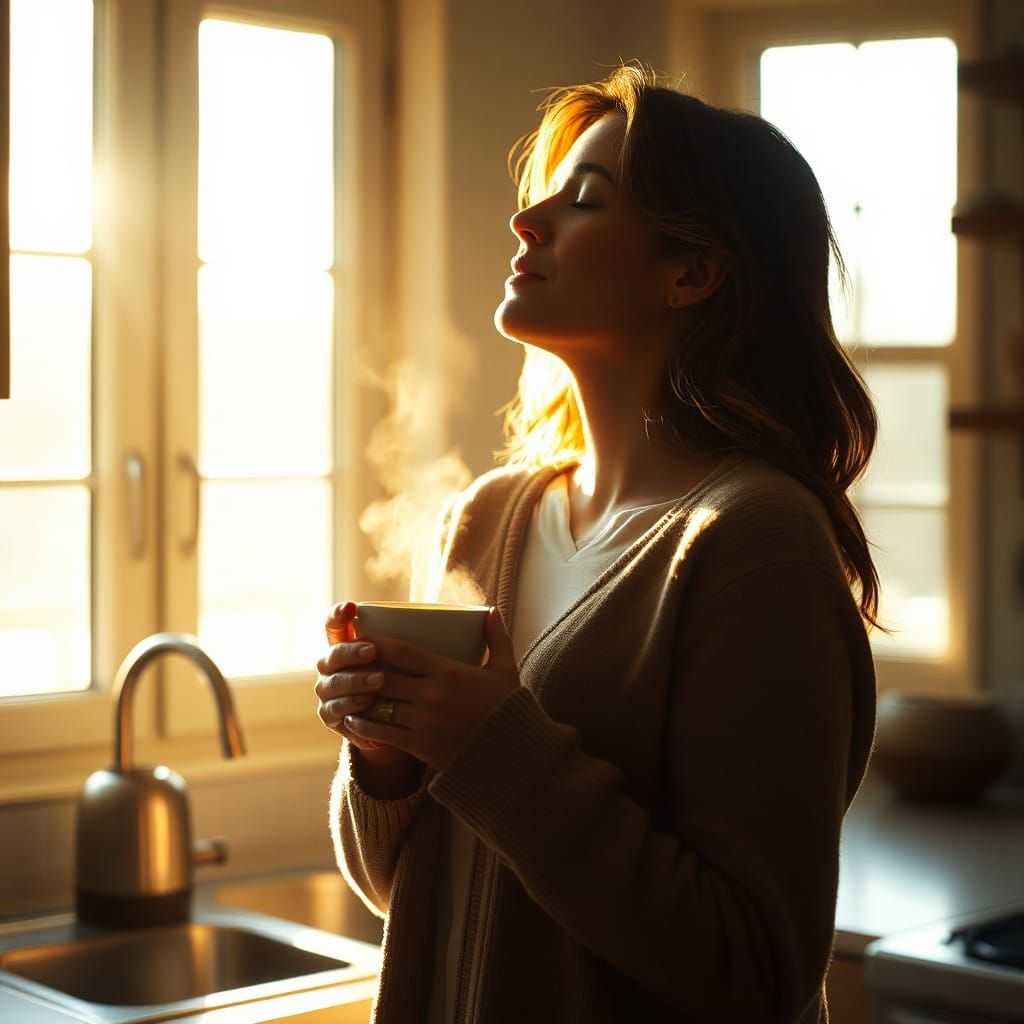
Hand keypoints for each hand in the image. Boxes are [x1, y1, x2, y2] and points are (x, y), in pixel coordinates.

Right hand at [316, 600, 409, 766]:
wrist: (391, 722)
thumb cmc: (405, 680)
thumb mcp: (409, 659)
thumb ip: (412, 640)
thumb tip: (451, 614)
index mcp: (344, 645)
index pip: (334, 624)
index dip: (338, 615)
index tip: (351, 606)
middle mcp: (330, 666)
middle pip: (333, 655)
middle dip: (351, 652)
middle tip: (372, 651)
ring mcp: (328, 691)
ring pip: (332, 683)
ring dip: (354, 681)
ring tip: (377, 681)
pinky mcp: (331, 716)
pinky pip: (334, 710)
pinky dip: (350, 706)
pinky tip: (365, 703)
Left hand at [341, 606, 519, 770]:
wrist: (513, 755)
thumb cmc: (507, 708)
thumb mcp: (505, 670)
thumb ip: (497, 639)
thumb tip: (492, 610)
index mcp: (449, 672)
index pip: (404, 651)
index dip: (379, 642)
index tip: (364, 636)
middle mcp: (433, 695)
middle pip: (385, 677)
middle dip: (364, 670)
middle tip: (349, 664)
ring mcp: (425, 722)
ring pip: (380, 705)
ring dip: (360, 698)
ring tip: (347, 691)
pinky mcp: (421, 746)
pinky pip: (384, 733)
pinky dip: (364, 725)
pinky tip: (354, 719)